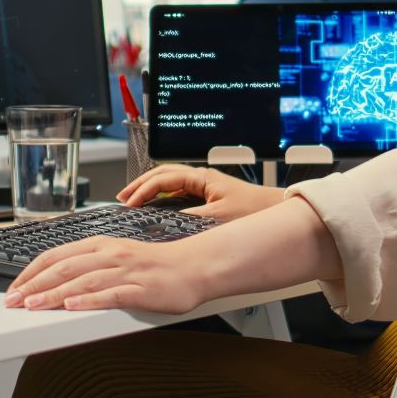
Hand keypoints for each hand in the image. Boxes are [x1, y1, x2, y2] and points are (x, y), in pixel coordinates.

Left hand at [3, 235, 208, 313]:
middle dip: (34, 285)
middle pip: (64, 268)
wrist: (194, 266)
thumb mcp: (115, 257)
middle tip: (14, 300)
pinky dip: (90, 300)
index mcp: (99, 245)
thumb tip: (56, 280)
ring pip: (83, 280)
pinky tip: (73, 306)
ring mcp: (125, 271)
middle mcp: (109, 254)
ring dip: (54, 293)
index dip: (31, 272)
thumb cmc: (154, 265)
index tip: (14, 288)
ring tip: (33, 305)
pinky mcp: (141, 289)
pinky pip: (112, 294)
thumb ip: (88, 266)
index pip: (56, 255)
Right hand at [118, 164, 285, 221]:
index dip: (144, 190)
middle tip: (122, 197)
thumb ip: (191, 219)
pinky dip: (161, 197)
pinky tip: (154, 207)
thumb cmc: (253, 210)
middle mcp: (200, 178)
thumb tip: (167, 222)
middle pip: (162, 175)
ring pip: (168, 182)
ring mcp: (202, 186)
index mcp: (201, 177)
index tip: (130, 204)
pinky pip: (176, 192)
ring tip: (132, 200)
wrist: (274, 210)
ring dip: (149, 190)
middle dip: (140, 185)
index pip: (164, 178)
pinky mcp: (206, 196)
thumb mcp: (219, 217)